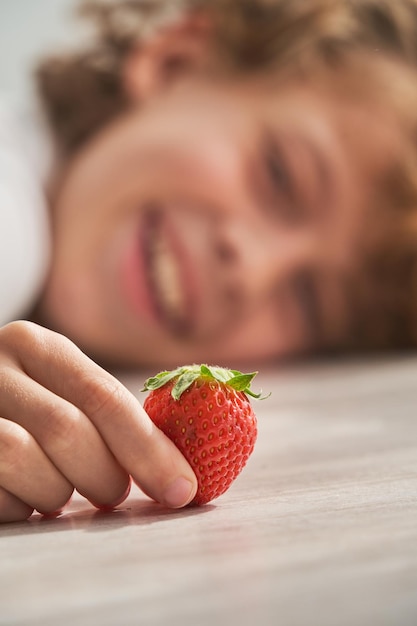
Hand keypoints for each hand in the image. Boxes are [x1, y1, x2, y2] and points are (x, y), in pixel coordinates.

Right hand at [0, 321, 196, 522]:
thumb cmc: (28, 401)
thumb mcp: (59, 383)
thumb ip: (104, 409)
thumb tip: (177, 464)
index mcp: (34, 345)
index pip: (102, 395)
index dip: (148, 447)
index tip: (182, 488)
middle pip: (68, 430)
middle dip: (105, 474)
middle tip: (115, 490)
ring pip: (27, 463)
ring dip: (57, 492)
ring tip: (57, 488)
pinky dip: (22, 506)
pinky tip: (23, 491)